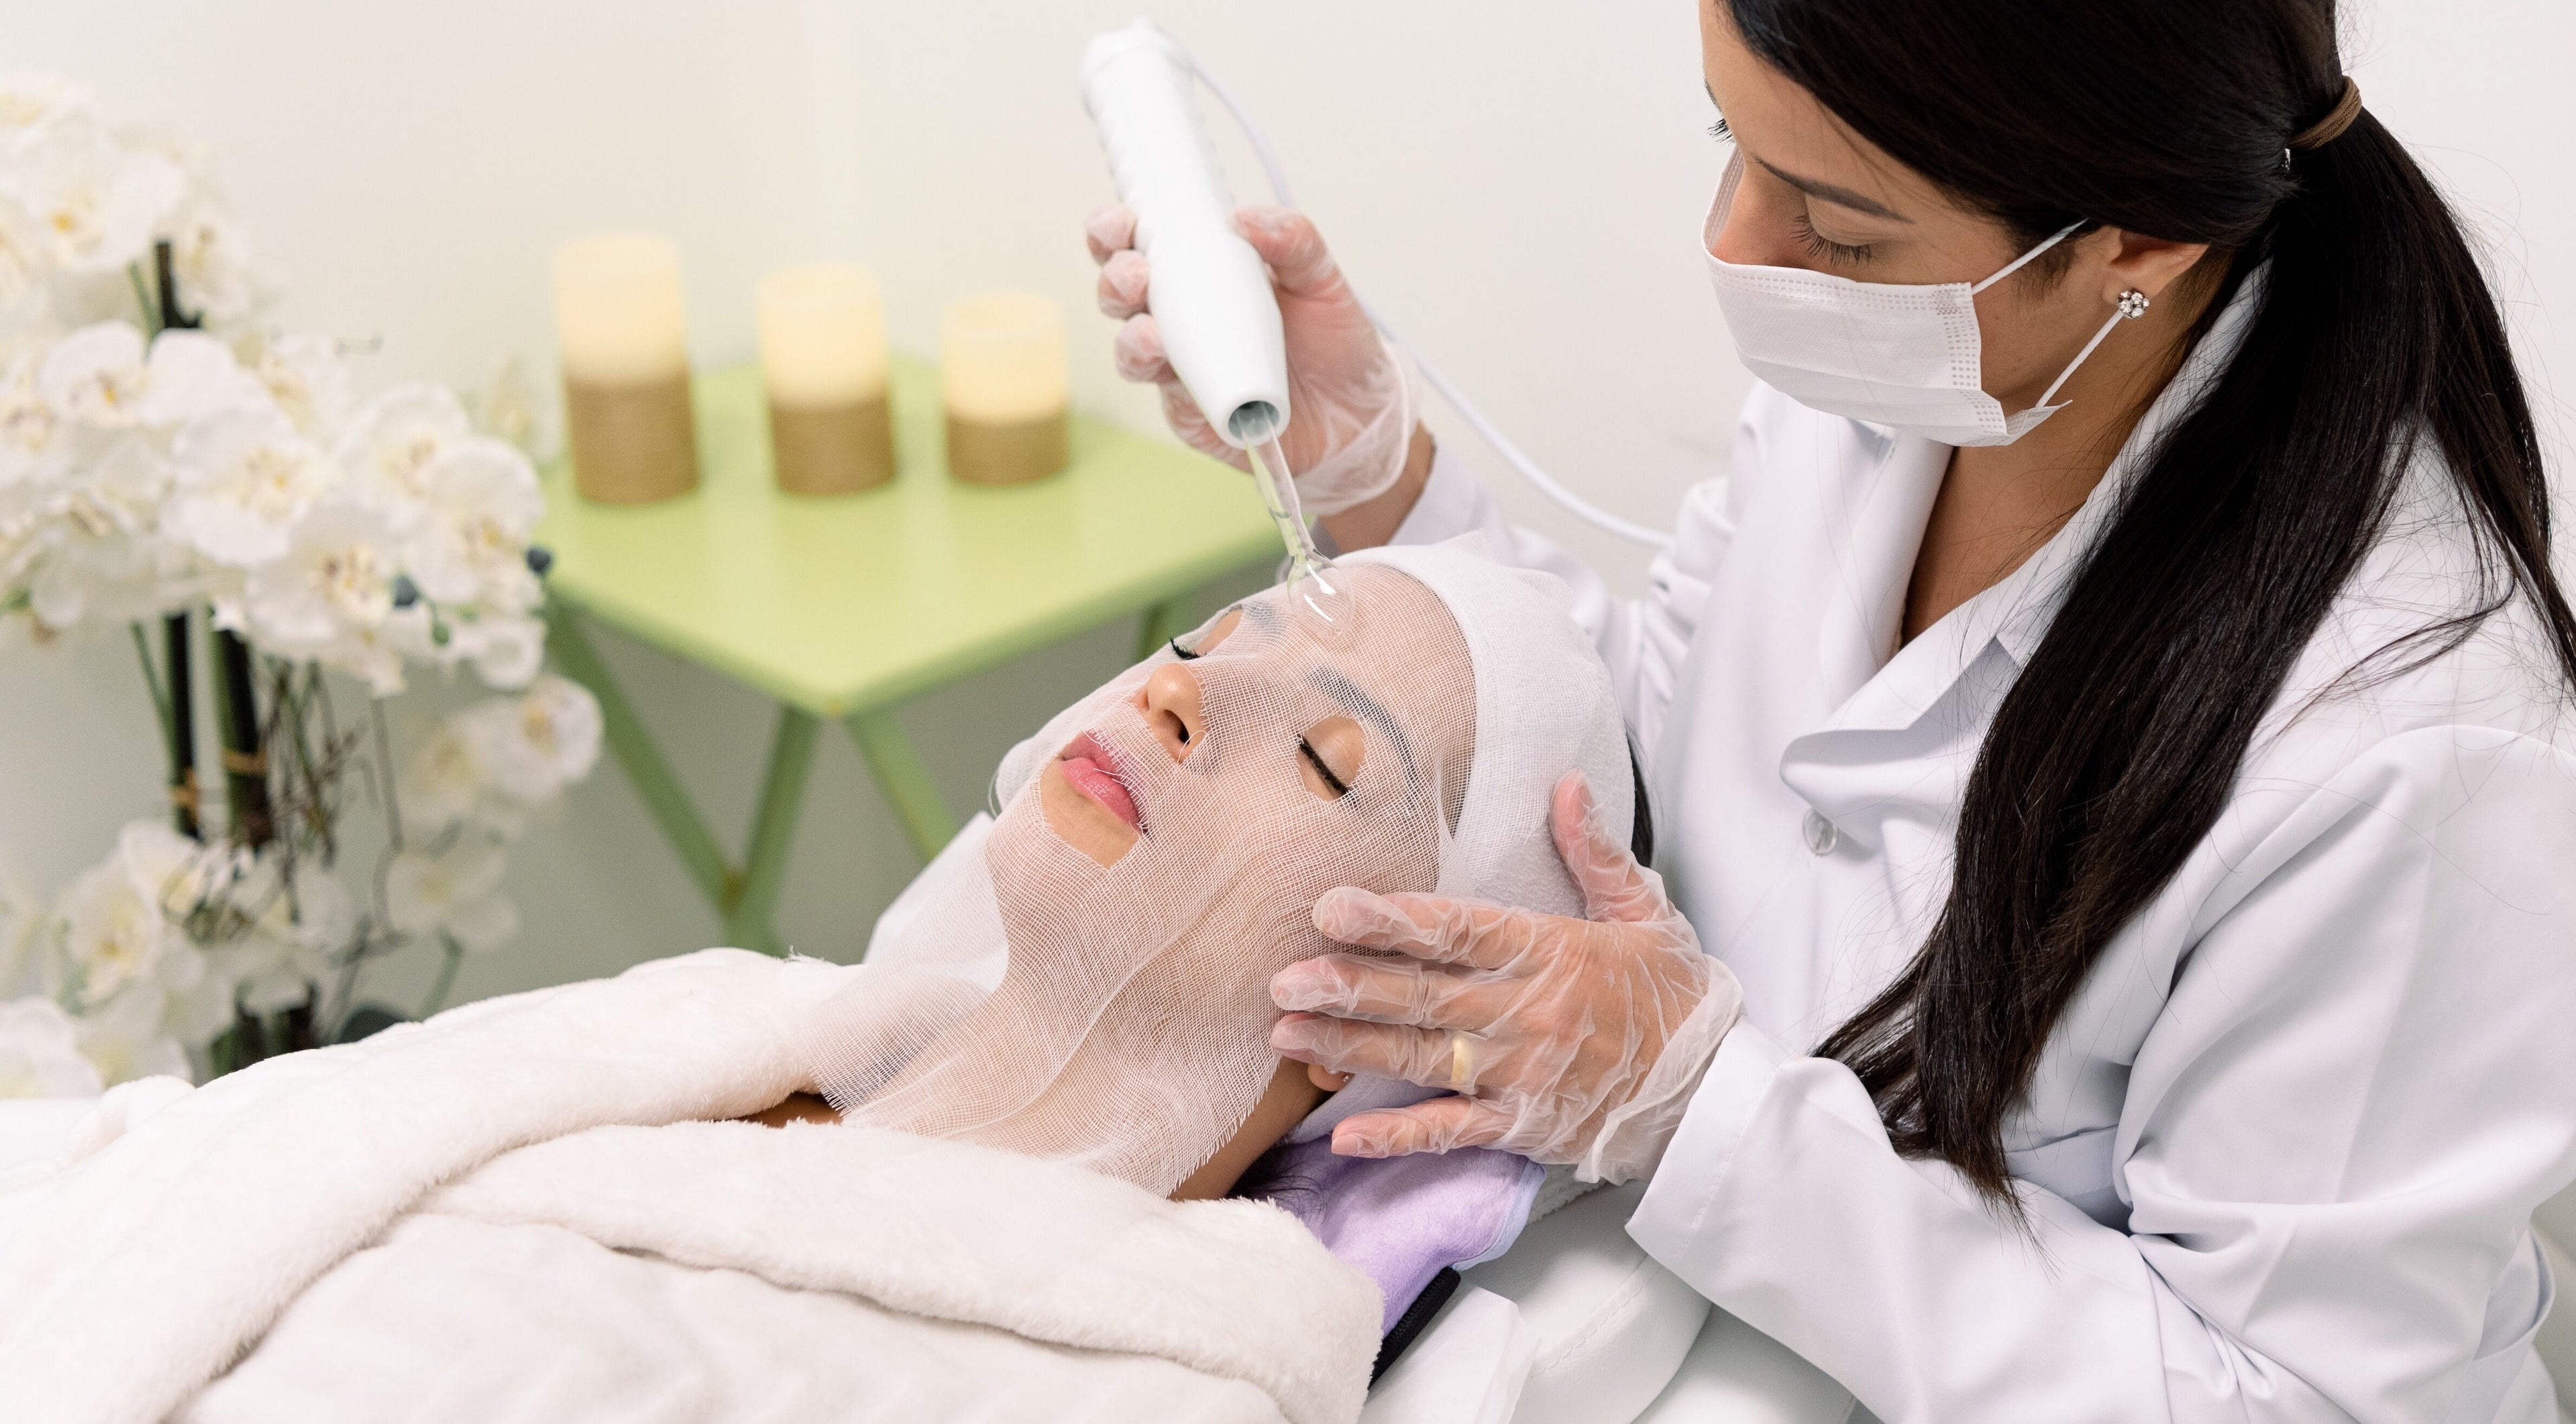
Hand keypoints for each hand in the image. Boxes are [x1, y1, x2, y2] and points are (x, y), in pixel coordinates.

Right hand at [1086, 202, 1416, 515]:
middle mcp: (1181, 317)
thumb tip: (1244, 216)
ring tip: (1150, 333)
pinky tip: (1168, 365)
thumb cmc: (1334, 343)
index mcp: (1202, 273)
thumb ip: (1294, 241)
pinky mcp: (1188, 411)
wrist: (1360, 417)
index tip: (1124, 220)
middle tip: (1136, 274)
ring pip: (1131, 346)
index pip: (1143, 242)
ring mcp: (1180, 366)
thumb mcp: (1323, 281)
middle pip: (1120, 292)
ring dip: (1130, 334)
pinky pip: (1164, 396)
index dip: (1115, 229)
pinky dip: (1158, 377)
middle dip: (1115, 278)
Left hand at [1269, 773, 1742, 1183]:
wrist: (1714, 1093)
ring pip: (1422, 1056)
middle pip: (1425, 994)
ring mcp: (1520, 1073)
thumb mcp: (1646, 913)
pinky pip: (1452, 1131)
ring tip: (1288, 1033)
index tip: (1335, 908)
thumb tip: (1568, 785)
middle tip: (1284, 976)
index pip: (1460, 930)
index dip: (1394, 920)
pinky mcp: (1522, 1125)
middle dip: (1351, 984)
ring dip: (1351, 1045)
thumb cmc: (1678, 1001)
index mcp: (1551, 952)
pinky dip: (1399, 1134)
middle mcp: (1527, 1012)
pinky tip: (1346, 1135)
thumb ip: (1596, 852)